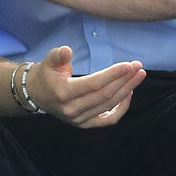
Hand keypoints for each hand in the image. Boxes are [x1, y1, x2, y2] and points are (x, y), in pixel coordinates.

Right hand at [26, 46, 145, 127]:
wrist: (37, 95)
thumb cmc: (46, 74)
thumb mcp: (49, 60)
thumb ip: (59, 55)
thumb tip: (67, 50)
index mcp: (63, 93)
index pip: (93, 84)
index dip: (112, 75)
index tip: (128, 65)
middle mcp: (72, 109)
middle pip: (105, 95)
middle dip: (124, 80)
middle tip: (138, 67)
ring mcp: (79, 119)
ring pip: (109, 106)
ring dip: (127, 90)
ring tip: (138, 76)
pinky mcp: (85, 124)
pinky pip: (108, 120)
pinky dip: (121, 108)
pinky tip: (128, 93)